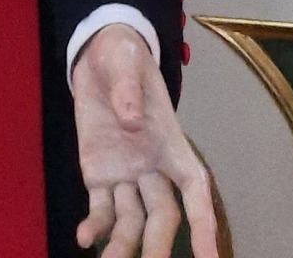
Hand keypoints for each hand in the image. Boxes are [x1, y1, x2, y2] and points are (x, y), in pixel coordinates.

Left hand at [72, 26, 216, 257]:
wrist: (97, 56)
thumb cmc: (123, 55)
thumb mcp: (125, 60)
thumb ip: (129, 88)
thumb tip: (132, 120)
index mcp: (170, 141)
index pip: (194, 186)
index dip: (203, 221)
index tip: (209, 256)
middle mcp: (153, 166)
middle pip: (163, 214)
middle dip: (159, 245)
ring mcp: (126, 174)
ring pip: (131, 221)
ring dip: (124, 245)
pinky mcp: (99, 175)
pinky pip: (100, 209)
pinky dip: (95, 226)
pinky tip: (83, 238)